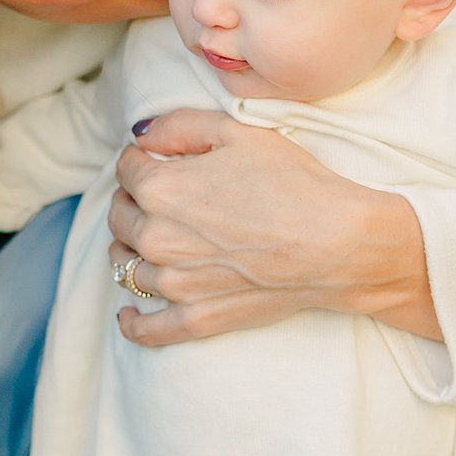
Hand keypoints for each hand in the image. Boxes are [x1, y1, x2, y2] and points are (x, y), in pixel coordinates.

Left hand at [109, 109, 441, 348]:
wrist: (336, 242)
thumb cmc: (293, 182)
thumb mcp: (236, 132)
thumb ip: (178, 125)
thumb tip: (141, 135)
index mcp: (160, 189)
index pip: (126, 169)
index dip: (140, 159)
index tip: (155, 159)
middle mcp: (156, 238)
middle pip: (119, 217)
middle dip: (130, 201)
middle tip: (152, 196)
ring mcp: (174, 284)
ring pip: (125, 266)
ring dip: (128, 250)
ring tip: (143, 242)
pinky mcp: (197, 318)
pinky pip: (147, 329)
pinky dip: (133, 322)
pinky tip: (128, 314)